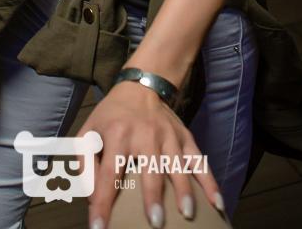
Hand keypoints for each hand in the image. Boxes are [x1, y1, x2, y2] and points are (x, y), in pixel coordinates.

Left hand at [81, 80, 222, 228]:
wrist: (140, 86)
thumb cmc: (110, 117)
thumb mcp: (88, 133)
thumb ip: (85, 165)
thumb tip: (91, 199)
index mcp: (117, 134)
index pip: (108, 175)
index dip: (102, 203)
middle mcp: (144, 133)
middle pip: (149, 168)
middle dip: (152, 196)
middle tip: (155, 222)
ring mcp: (168, 135)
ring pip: (178, 165)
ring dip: (184, 191)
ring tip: (187, 214)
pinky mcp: (184, 137)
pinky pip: (199, 161)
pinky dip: (209, 182)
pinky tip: (216, 202)